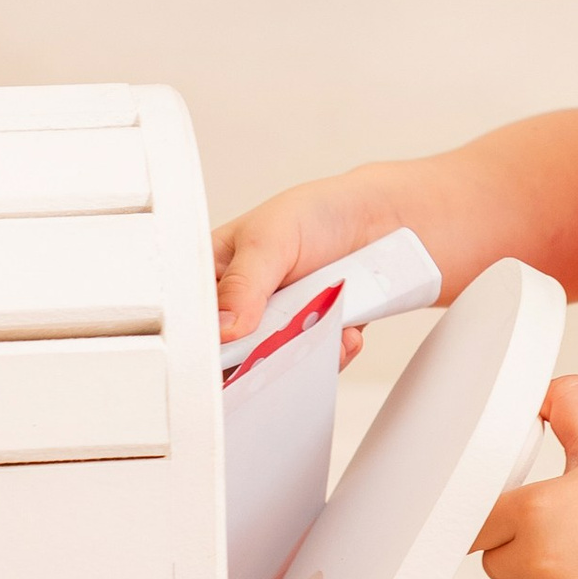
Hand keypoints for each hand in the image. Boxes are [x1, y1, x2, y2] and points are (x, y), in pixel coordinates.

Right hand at [214, 176, 396, 366]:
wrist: (378, 218)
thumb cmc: (315, 213)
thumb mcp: (269, 240)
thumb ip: (243, 284)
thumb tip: (224, 328)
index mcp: (217, 277)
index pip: (198, 323)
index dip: (211, 344)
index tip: (232, 351)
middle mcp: (244, 306)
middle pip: (234, 355)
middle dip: (260, 355)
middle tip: (282, 340)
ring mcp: (280, 325)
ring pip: (276, 365)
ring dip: (301, 354)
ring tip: (321, 325)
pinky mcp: (314, 336)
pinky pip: (315, 363)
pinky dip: (333, 352)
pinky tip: (345, 331)